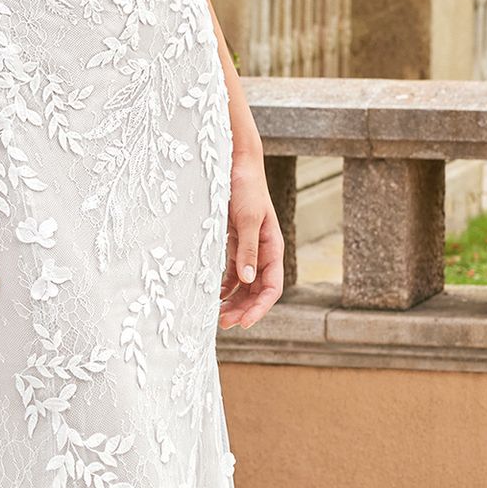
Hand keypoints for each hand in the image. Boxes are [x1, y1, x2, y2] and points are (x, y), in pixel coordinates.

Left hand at [220, 148, 283, 328]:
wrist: (235, 163)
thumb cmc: (245, 187)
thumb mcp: (247, 218)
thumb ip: (247, 249)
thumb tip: (248, 279)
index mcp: (273, 247)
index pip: (272, 286)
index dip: (260, 307)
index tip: (244, 323)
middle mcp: (263, 251)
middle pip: (258, 290)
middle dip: (243, 309)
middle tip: (223, 324)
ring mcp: (249, 248)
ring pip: (244, 284)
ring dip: (233, 301)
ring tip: (217, 316)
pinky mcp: (234, 243)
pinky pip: (232, 272)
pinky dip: (225, 286)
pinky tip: (214, 297)